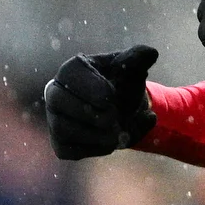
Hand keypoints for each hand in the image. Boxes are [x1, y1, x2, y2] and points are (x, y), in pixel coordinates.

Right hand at [44, 45, 157, 160]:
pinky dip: (94, 148)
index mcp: (71, 69)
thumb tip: (150, 53)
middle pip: (59, 102)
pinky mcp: (60, 143)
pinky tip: (109, 141)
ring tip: (119, 132)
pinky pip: (69, 150)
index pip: (72, 78)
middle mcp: (55, 92)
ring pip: (63, 129)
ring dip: (97, 134)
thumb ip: (140, 57)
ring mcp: (54, 119)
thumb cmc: (124, 85)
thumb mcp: (133, 68)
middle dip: (93, 113)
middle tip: (116, 118)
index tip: (113, 97)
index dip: (96, 91)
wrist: (124, 110)